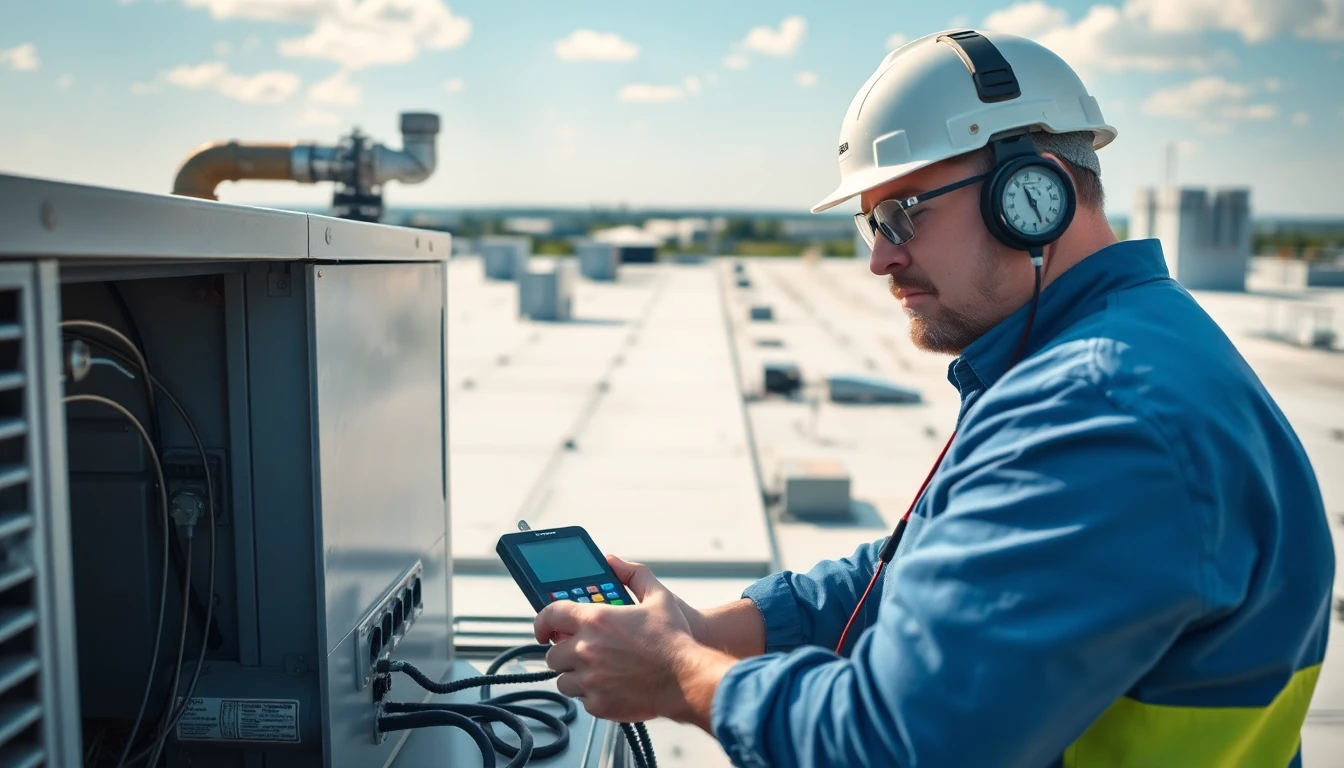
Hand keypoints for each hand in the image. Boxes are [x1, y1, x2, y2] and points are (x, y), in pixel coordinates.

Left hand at [534, 556, 715, 722]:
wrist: (687, 680)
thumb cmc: (674, 640)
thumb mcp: (658, 597)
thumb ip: (633, 574)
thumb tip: (613, 561)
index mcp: (596, 620)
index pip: (550, 616)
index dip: (541, 622)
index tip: (542, 629)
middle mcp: (586, 649)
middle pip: (552, 653)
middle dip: (563, 653)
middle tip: (578, 653)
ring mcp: (590, 679)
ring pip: (563, 679)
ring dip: (574, 675)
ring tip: (595, 671)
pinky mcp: (598, 703)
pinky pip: (582, 700)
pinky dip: (592, 695)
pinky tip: (610, 686)